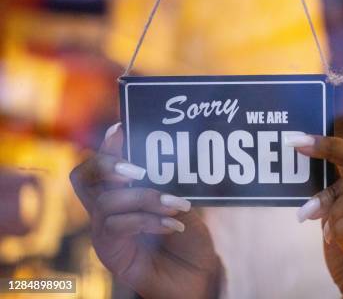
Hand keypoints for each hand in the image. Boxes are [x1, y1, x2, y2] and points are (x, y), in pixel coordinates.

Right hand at [70, 123, 222, 298]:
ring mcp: (104, 230)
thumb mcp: (184, 205)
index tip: (120, 127)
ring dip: (143, 197)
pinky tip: (173, 225)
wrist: (197, 277)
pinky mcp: (109, 251)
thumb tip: (167, 157)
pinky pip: (117, 226)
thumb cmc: (191, 239)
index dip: (107, 145)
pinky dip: (147, 220)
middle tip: (137, 169)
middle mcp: (107, 208)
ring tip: (175, 204)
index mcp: (124, 191)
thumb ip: (170, 184)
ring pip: (105, 201)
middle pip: (83, 176)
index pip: (104, 163)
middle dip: (107, 165)